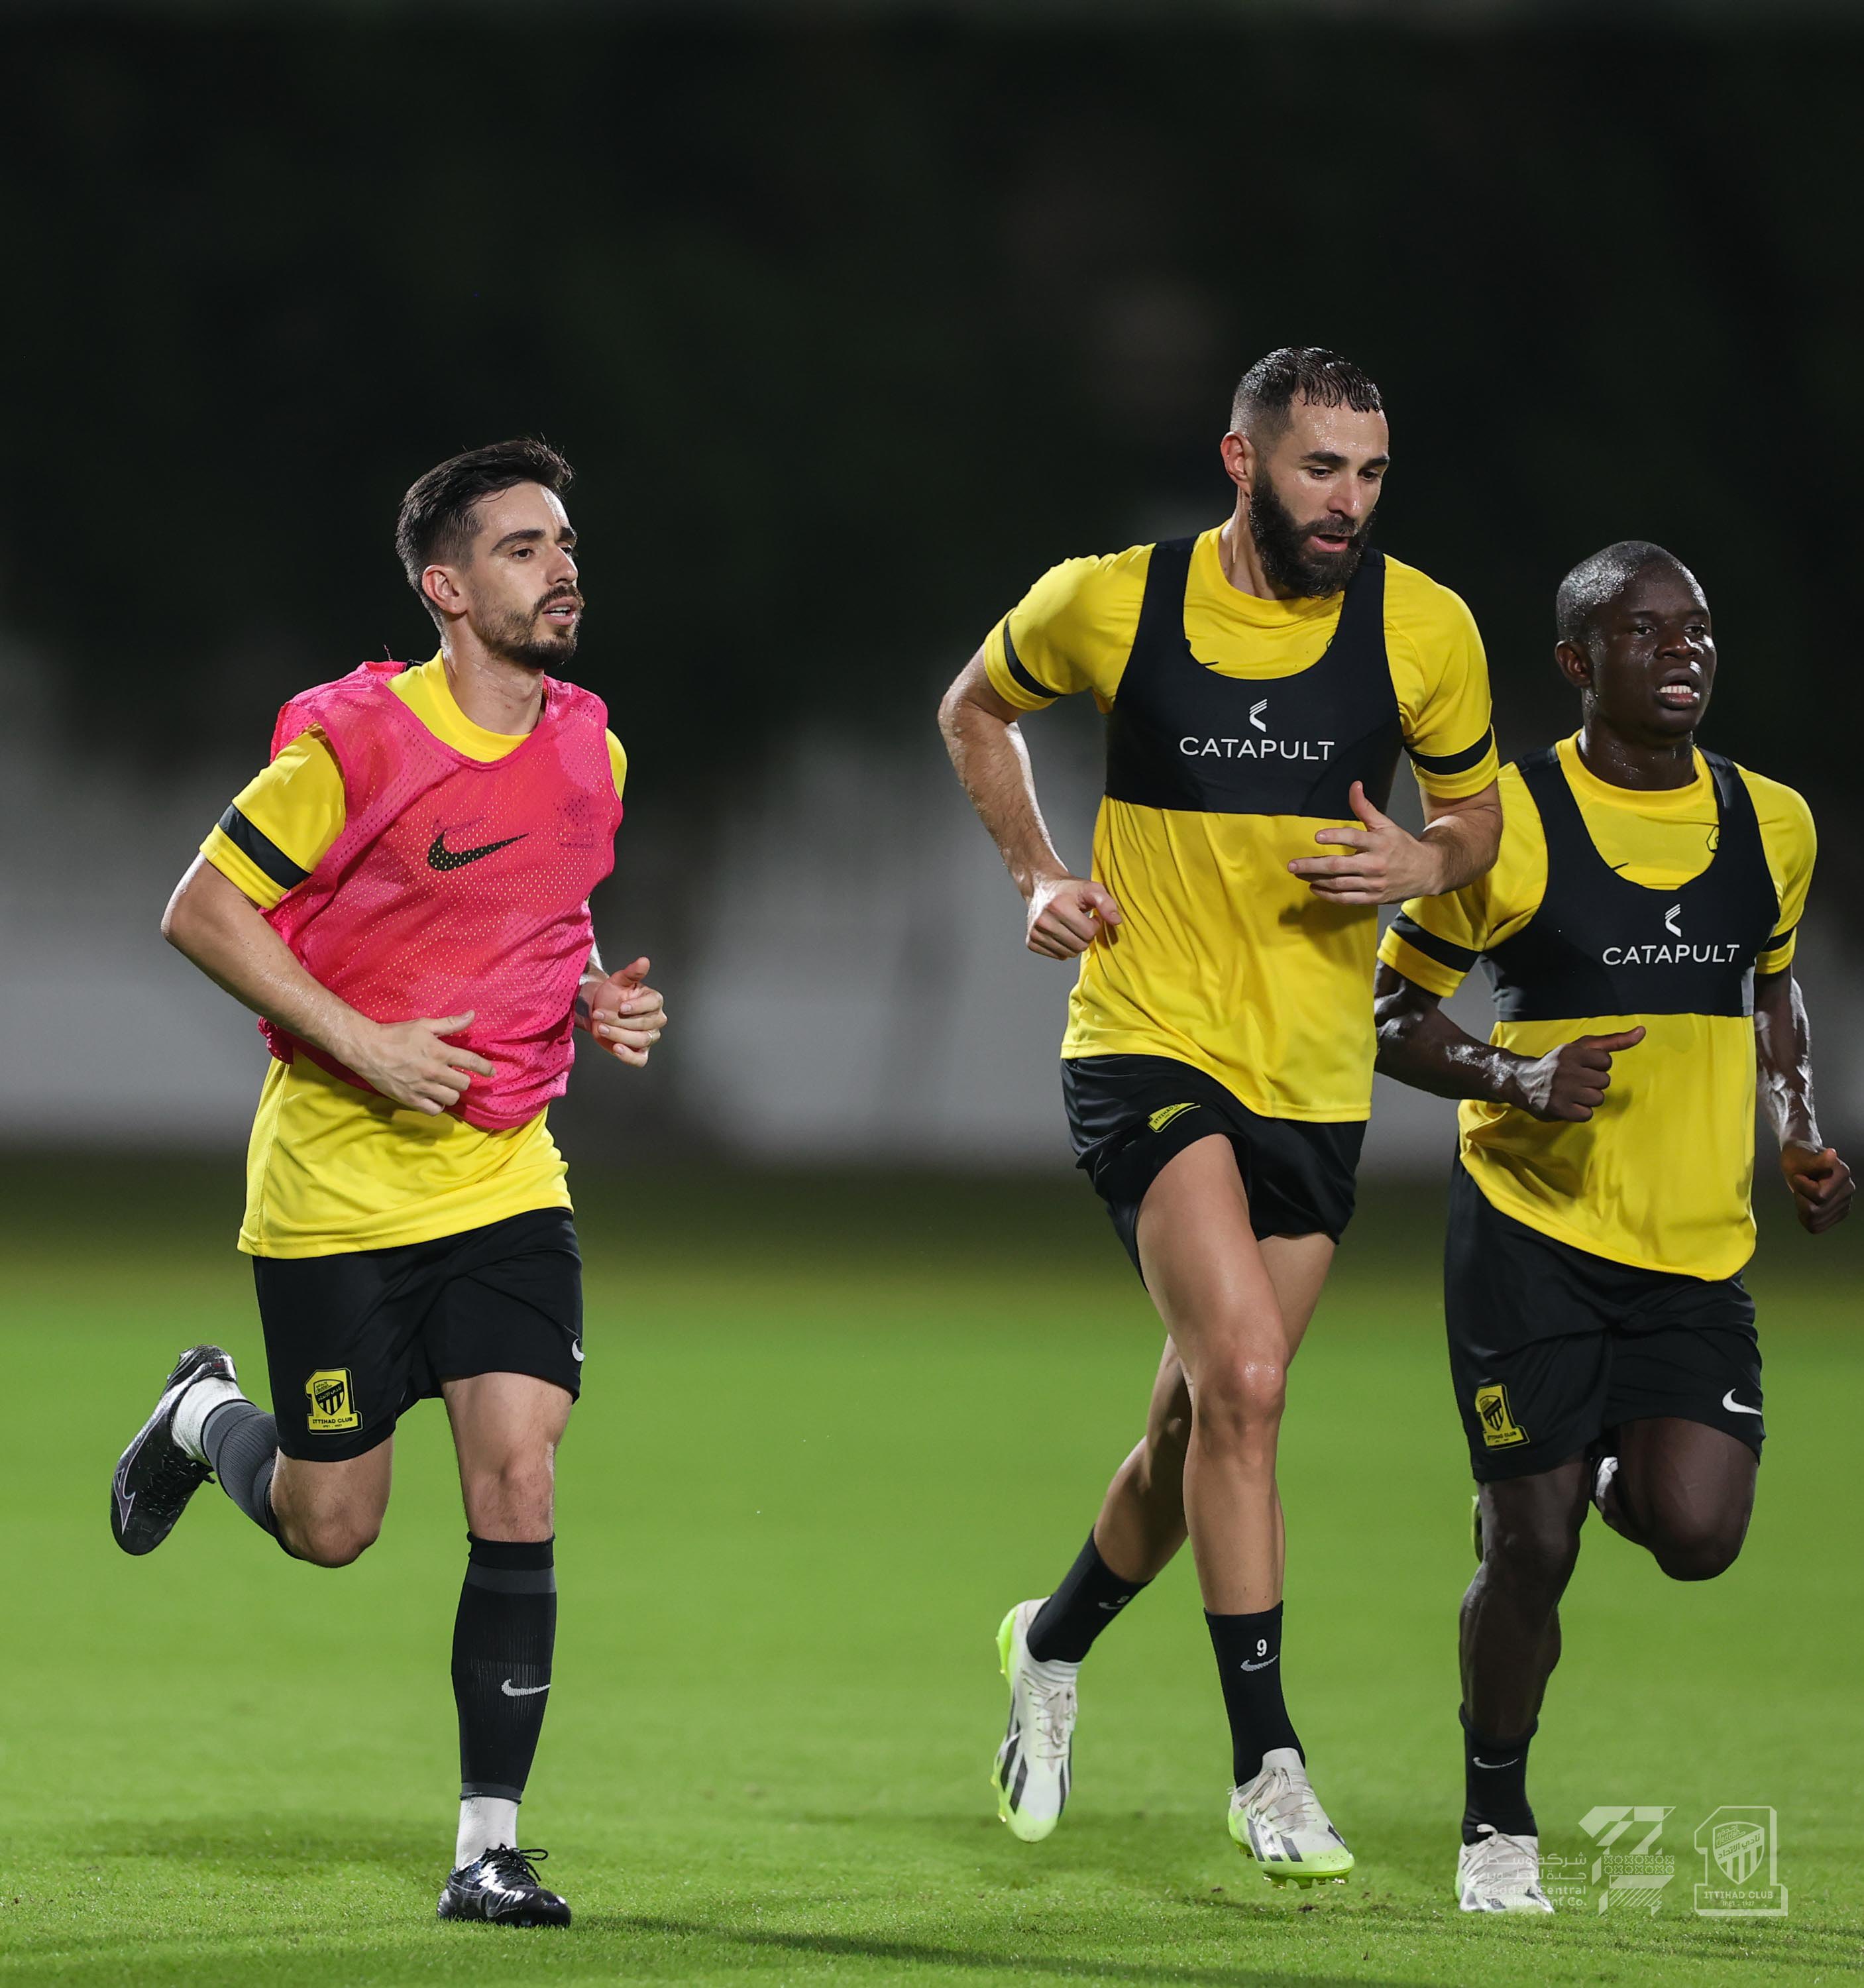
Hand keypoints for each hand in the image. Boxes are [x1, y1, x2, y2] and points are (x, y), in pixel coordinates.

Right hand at [341, 1011, 495, 1115]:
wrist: (367, 1049)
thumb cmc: (396, 1035)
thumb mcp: (424, 1025)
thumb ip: (450, 1023)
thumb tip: (472, 1015)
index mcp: (438, 1052)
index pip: (471, 1062)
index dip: (485, 1067)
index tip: (491, 1071)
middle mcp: (433, 1072)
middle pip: (463, 1084)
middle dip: (463, 1079)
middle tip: (456, 1075)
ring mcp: (421, 1087)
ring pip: (451, 1098)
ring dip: (451, 1092)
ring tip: (445, 1086)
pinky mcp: (409, 1099)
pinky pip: (434, 1110)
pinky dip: (437, 1105)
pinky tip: (434, 1097)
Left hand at [578, 956, 666, 1066]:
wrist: (599, 1011)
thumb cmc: (612, 994)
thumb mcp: (619, 981)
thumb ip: (632, 972)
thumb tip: (644, 960)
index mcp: (654, 1001)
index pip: (652, 1005)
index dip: (637, 1007)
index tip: (621, 1006)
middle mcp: (656, 1020)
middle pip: (644, 1025)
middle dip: (620, 1021)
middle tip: (600, 1015)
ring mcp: (649, 1037)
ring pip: (641, 1040)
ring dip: (619, 1035)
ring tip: (602, 1028)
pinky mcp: (640, 1052)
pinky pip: (640, 1060)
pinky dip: (629, 1057)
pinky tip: (617, 1049)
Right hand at [1025, 874, 1122, 958]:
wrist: (1042, 887)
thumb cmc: (1069, 889)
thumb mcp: (1091, 889)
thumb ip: (1106, 903)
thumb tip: (1116, 921)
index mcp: (1058, 906)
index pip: (1088, 933)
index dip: (1094, 926)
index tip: (1091, 916)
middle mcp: (1044, 921)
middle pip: (1079, 946)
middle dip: (1085, 936)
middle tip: (1082, 922)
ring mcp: (1035, 933)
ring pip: (1069, 953)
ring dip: (1075, 943)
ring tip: (1072, 927)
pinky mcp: (1031, 942)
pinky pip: (1058, 956)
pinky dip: (1064, 947)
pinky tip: (1062, 933)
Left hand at [1288, 782, 1445, 905]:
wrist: (1426, 871)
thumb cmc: (1402, 846)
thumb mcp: (1385, 824)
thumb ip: (1365, 808)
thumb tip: (1354, 785)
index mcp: (1379, 843)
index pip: (1354, 838)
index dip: (1336, 837)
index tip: (1317, 836)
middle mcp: (1375, 865)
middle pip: (1339, 866)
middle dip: (1313, 865)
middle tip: (1293, 865)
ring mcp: (1373, 884)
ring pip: (1339, 884)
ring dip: (1316, 879)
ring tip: (1300, 874)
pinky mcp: (1373, 898)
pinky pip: (1346, 899)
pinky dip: (1329, 895)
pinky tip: (1315, 887)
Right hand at [1511, 1027, 1645, 1121]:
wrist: (1523, 1082)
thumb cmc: (1559, 1063)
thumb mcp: (1582, 1047)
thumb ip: (1614, 1041)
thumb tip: (1642, 1031)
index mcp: (1571, 1052)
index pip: (1606, 1061)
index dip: (1597, 1066)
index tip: (1582, 1066)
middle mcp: (1565, 1070)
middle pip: (1604, 1081)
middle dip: (1593, 1083)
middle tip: (1575, 1081)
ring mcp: (1561, 1090)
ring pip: (1597, 1099)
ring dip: (1588, 1098)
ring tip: (1572, 1093)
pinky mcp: (1558, 1108)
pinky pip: (1586, 1114)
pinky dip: (1580, 1112)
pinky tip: (1568, 1104)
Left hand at [1781, 1142, 1853, 1233]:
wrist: (1801, 1162)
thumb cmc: (1798, 1158)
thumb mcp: (1801, 1158)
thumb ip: (1817, 1160)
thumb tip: (1832, 1154)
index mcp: (1843, 1174)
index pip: (1819, 1195)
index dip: (1801, 1186)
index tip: (1799, 1176)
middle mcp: (1848, 1190)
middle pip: (1815, 1211)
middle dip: (1800, 1198)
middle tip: (1800, 1184)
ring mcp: (1845, 1203)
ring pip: (1815, 1221)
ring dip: (1801, 1208)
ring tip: (1804, 1193)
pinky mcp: (1837, 1214)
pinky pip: (1816, 1227)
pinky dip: (1805, 1218)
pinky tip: (1805, 1203)